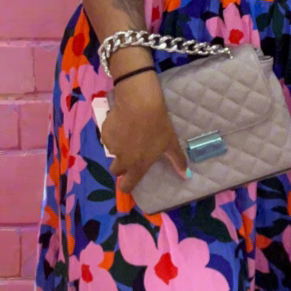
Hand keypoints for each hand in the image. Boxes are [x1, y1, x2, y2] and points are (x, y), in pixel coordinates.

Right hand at [100, 72, 187, 194]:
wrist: (139, 104)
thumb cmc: (157, 125)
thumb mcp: (170, 143)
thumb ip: (177, 160)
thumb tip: (186, 175)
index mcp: (137, 166)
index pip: (126, 186)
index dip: (126, 185)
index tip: (129, 180)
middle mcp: (122, 160)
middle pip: (116, 170)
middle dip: (121, 165)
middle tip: (130, 151)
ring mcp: (111, 147)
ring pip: (112, 151)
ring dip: (118, 146)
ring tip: (129, 131)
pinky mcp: (104, 133)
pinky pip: (108, 137)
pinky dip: (113, 133)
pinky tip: (122, 122)